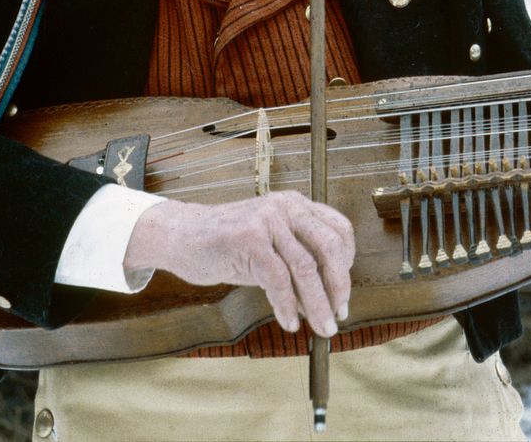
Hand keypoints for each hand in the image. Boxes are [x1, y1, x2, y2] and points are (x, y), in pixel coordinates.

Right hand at [123, 191, 354, 336]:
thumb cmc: (226, 244)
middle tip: (339, 314)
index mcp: (294, 204)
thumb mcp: (269, 247)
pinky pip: (278, 280)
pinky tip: (289, 322)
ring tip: (322, 327)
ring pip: (305, 267)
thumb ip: (297, 264)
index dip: (347, 264)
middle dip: (339, 286)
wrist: (183, 235)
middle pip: (329, 247)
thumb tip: (327, 301)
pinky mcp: (248, 238)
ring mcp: (266, 219)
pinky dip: (287, 306)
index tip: (343, 293)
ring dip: (318, 304)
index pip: (338, 229)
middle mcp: (284, 206)